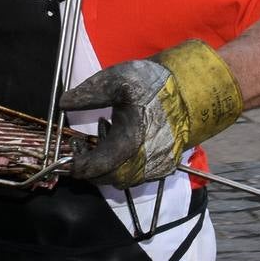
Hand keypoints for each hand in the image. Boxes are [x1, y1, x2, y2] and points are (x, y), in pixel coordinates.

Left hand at [59, 40, 242, 188]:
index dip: (78, 164)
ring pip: (123, 179)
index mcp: (131, 143)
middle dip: (90, 168)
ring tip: (102, 137)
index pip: (97, 167)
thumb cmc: (155, 83)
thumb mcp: (117, 80)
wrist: (196, 89)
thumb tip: (63, 104)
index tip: (68, 155)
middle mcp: (146, 161)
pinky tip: (121, 140)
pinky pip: (137, 175)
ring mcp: (158, 166)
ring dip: (106, 166)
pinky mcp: (166, 165)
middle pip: (108, 178)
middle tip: (81, 147)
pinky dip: (123, 166)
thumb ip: (89, 94)